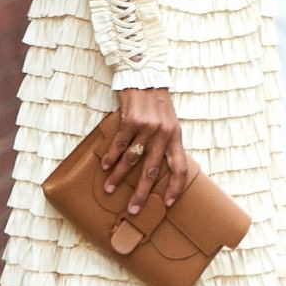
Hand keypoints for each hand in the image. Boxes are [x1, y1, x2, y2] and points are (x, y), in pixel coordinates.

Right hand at [101, 89, 188, 215]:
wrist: (145, 76)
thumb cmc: (156, 103)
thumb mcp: (169, 122)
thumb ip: (165, 143)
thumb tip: (157, 168)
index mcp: (175, 136)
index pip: (180, 167)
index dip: (176, 187)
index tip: (168, 203)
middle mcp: (163, 134)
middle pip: (152, 171)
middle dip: (141, 193)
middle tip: (133, 209)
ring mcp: (147, 128)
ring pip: (132, 159)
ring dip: (119, 176)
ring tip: (109, 188)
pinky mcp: (131, 121)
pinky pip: (119, 144)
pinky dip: (111, 157)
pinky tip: (105, 166)